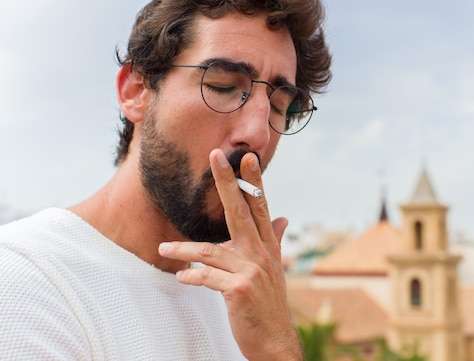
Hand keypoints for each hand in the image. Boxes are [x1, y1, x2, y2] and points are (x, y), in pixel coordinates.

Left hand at [158, 149, 301, 360]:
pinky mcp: (238, 290)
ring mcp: (251, 271)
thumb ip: (274, 240)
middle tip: (215, 157)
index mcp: (267, 246)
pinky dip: (191, 276)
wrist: (274, 342)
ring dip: (184, 249)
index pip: (260, 207)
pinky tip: (181, 277)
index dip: (253, 182)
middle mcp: (261, 254)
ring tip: (164, 248)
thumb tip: (284, 218)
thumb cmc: (268, 304)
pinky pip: (207, 277)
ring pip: (212, 250)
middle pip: (240, 211)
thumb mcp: (274, 270)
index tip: (245, 157)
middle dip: (227, 182)